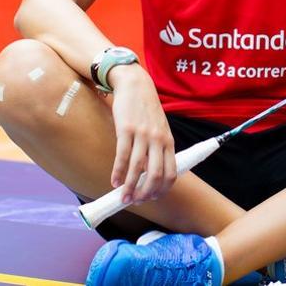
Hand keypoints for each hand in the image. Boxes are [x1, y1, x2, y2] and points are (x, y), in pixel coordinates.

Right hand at [107, 65, 176, 203]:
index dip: (162, 189)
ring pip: (138, 168)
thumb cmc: (146, 109)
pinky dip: (118, 172)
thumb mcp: (159, 128)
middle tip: (136, 201)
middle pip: (156, 174)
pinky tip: (114, 181)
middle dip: (146, 193)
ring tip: (123, 197)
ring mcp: (142, 134)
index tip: (152, 198)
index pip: (171, 173)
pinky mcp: (126, 129)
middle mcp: (158, 139)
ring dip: (129, 187)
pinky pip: (123, 156)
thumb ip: (158, 148)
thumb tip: (150, 174)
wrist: (135, 84)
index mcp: (168, 141)